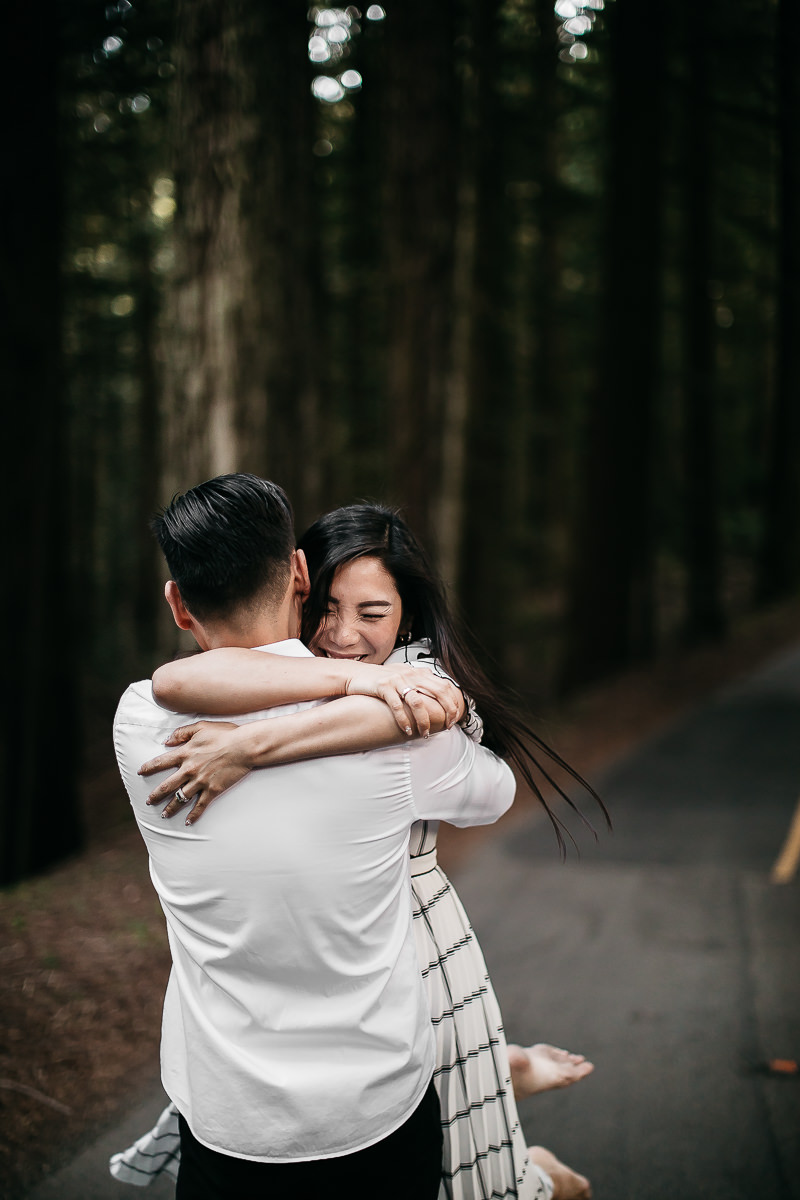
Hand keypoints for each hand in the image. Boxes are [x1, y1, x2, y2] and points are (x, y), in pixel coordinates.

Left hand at [139, 721, 248, 824]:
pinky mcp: (213, 790)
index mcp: (185, 753)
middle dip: (156, 795)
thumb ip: (182, 732)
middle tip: (148, 801)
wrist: (244, 746)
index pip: (161, 762)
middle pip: (167, 785)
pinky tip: (188, 821)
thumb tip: (167, 740)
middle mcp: (189, 769)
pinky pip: (200, 805)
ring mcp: (200, 781)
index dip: (149, 767)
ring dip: (170, 808)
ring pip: (181, 798)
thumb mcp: (201, 727)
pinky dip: (193, 815)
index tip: (140, 772)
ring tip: (163, 815)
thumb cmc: (225, 734)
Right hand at [343, 662, 464, 736]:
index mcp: (418, 672)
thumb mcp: (403, 675)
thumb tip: (436, 688)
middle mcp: (411, 674)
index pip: (444, 686)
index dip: (453, 702)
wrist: (355, 674)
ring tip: (425, 734)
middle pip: (438, 692)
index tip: (454, 718)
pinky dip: (404, 720)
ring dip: (424, 721)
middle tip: (447, 726)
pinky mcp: (383, 687)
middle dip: (446, 711)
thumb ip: (419, 680)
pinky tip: (407, 730)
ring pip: (418, 702)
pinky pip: (397, 706)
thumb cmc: (380, 679)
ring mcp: (397, 680)